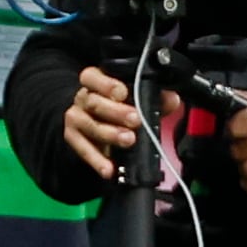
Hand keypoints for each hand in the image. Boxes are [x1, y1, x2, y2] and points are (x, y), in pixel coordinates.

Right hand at [62, 66, 149, 180]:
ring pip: (88, 124)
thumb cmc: (120, 107)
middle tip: (135, 120)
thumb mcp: (138, 99)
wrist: (96, 127)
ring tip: (128, 140)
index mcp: (96, 83)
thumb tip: (172, 99)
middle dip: (115, 111)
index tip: (123, 93)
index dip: (106, 84)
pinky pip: (83, 150)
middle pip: (93, 102)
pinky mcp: (74, 139)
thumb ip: (155, 98)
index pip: (92, 77)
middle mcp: (83, 98)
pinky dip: (97, 161)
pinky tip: (109, 169)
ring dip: (109, 134)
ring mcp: (76, 118)